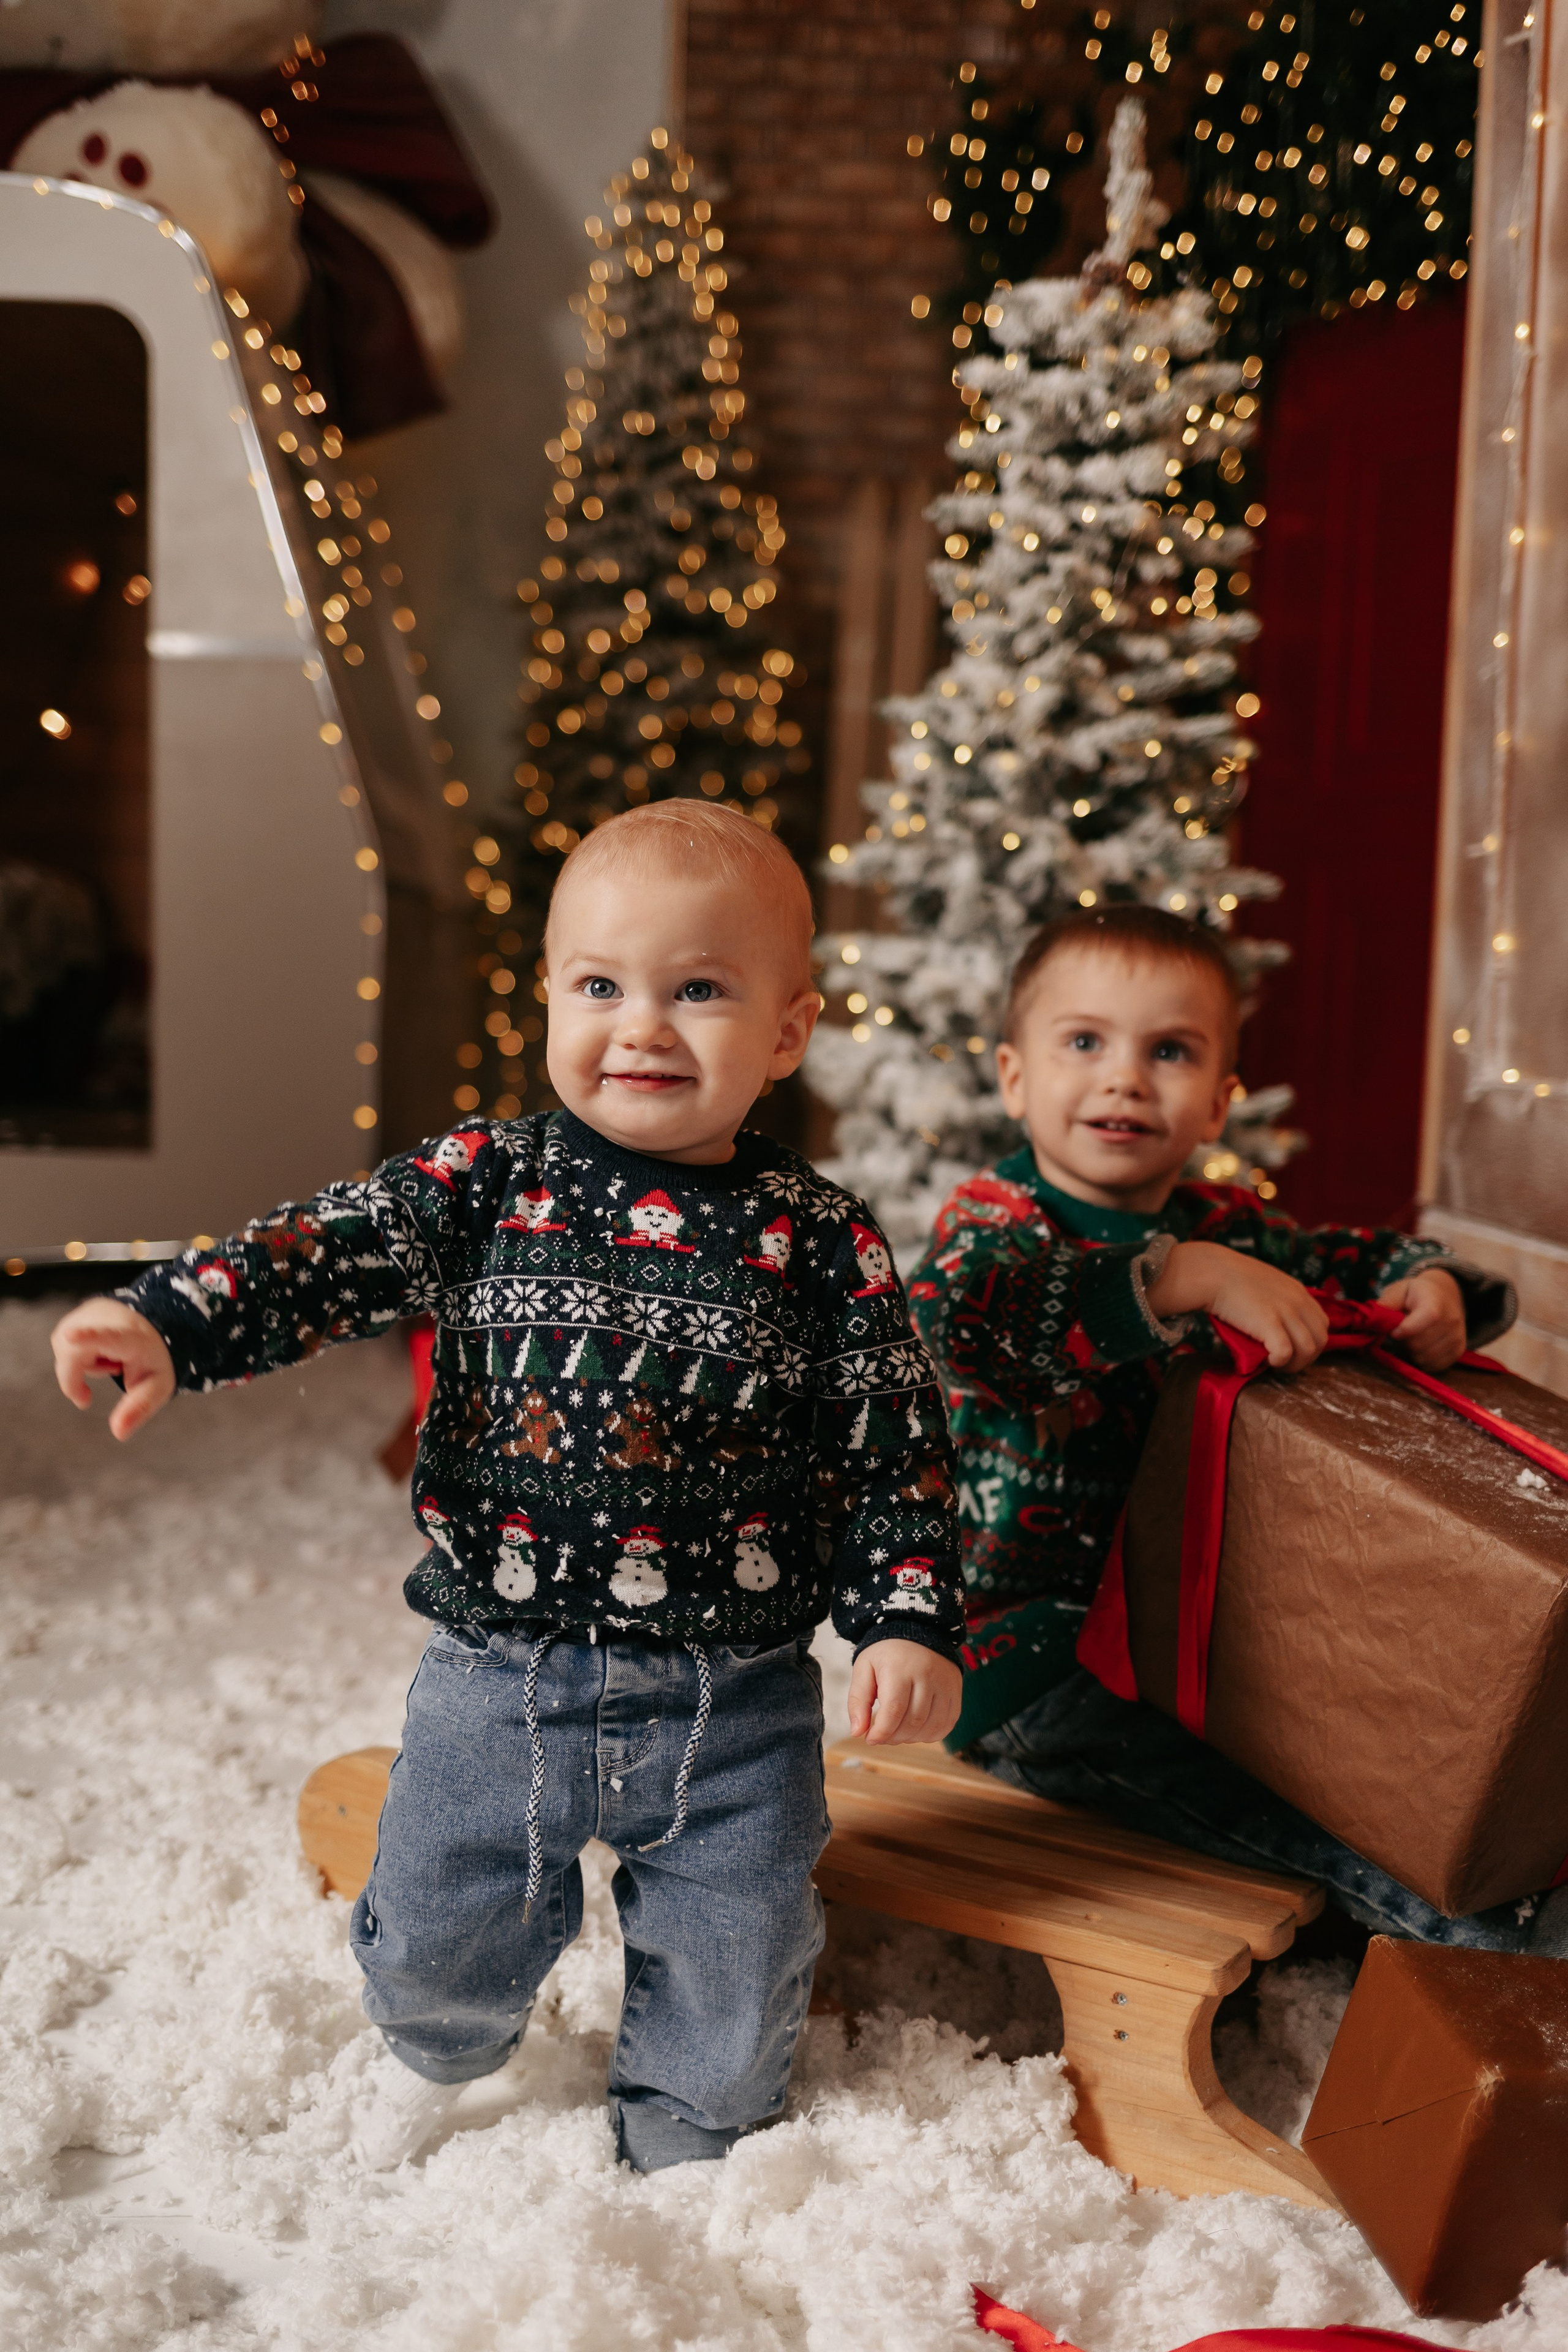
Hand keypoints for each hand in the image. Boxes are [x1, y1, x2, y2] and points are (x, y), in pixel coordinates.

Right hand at [51, 1298, 175, 1440]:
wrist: (154, 1329)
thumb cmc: (154, 1361)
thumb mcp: (157, 1388)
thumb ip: (139, 1409)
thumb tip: (119, 1434)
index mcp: (132, 1337)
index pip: (108, 1335)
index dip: (88, 1336)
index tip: (72, 1335)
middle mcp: (108, 1318)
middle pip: (73, 1353)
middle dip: (76, 1376)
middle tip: (87, 1396)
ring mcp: (90, 1311)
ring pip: (64, 1349)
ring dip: (80, 1367)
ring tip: (107, 1364)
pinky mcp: (79, 1313)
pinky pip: (63, 1343)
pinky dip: (76, 1358)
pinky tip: (97, 1356)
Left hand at [848, 1640, 961, 1746]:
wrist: (917, 1631)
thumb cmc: (887, 1654)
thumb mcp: (864, 1669)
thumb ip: (858, 1701)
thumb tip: (857, 1732)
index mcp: (900, 1667)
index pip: (893, 1711)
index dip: (881, 1732)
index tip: (870, 1739)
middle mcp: (927, 1675)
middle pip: (913, 1722)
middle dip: (894, 1737)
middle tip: (882, 1735)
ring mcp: (945, 1684)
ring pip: (930, 1726)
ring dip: (911, 1738)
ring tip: (897, 1732)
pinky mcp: (955, 1692)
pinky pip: (946, 1724)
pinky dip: (930, 1734)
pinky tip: (916, 1730)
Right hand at [1148, 1239, 1329, 1372]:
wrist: (1212, 1273)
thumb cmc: (1229, 1279)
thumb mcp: (1264, 1284)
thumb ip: (1276, 1300)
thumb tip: (1273, 1325)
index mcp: (1297, 1291)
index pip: (1321, 1324)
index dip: (1310, 1341)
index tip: (1293, 1350)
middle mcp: (1297, 1301)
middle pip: (1320, 1339)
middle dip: (1306, 1357)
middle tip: (1284, 1363)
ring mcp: (1285, 1311)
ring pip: (1309, 1349)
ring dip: (1293, 1364)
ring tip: (1275, 1365)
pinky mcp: (1270, 1323)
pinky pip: (1285, 1352)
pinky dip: (1278, 1361)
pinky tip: (1266, 1360)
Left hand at [1378, 1266, 1466, 1370]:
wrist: (1446, 1295)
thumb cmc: (1416, 1294)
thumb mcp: (1399, 1290)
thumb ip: (1386, 1303)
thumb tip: (1372, 1320)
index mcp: (1434, 1302)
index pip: (1419, 1324)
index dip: (1402, 1331)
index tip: (1394, 1330)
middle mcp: (1451, 1320)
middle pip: (1417, 1344)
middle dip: (1404, 1341)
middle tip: (1404, 1330)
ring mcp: (1457, 1337)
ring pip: (1424, 1358)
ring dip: (1412, 1352)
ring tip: (1414, 1337)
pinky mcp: (1459, 1351)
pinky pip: (1434, 1366)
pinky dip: (1423, 1360)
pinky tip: (1423, 1346)